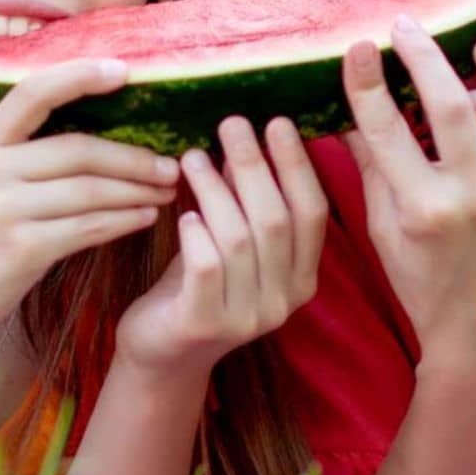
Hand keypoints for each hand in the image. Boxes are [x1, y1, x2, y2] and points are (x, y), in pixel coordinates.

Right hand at [0, 59, 179, 348]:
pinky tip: (145, 218)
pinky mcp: (21, 248)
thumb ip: (15, 161)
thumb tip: (88, 143)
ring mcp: (3, 209)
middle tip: (171, 163)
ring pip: (91, 189)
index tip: (124, 70)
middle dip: (134, 156)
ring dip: (137, 190)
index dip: (79, 75)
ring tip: (165, 190)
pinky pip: (89, 226)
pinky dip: (124, 220)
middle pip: (79, 149)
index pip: (33, 93)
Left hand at [114, 117, 327, 378]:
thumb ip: (243, 199)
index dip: (297, 166)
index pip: (312, 213)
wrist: (162, 352)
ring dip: (216, 190)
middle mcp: (284, 300)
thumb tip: (247, 138)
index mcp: (302, 277)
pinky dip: (198, 234)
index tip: (277, 122)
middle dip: (255, 165)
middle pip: (276, 219)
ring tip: (193, 157)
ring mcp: (247, 317)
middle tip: (232, 124)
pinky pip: (207, 269)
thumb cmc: (197, 285)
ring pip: (239, 239)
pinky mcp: (204, 324)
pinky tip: (184, 213)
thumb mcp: (229, 238)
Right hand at [343, 15, 475, 374]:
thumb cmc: (424, 284)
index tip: (359, 47)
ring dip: (468, 84)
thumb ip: (371, 166)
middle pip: (448, 100)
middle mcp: (471, 195)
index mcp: (421, 209)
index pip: (384, 127)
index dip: (368, 81)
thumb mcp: (384, 230)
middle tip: (405, 26)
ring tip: (452, 76)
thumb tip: (349, 110)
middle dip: (422, 54)